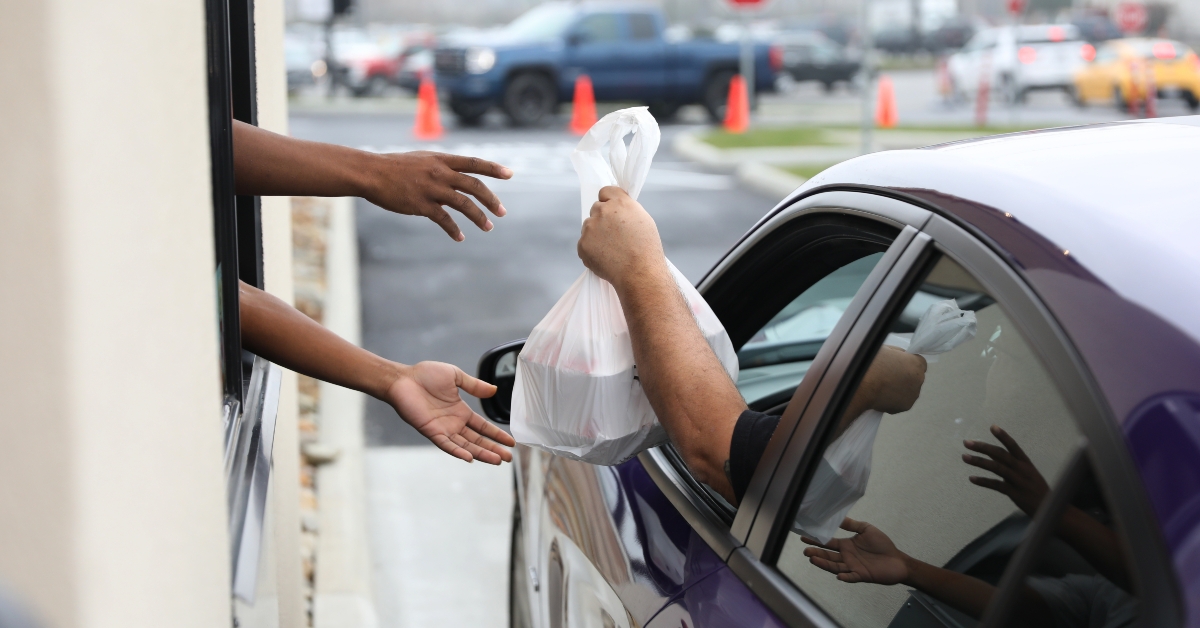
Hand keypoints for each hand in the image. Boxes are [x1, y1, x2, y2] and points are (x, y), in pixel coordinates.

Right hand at [364, 151, 512, 240]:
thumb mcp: (421, 160)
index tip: (510, 174)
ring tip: (488, 227)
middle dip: (491, 199)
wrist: (371, 172)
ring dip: (479, 217)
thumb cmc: (394, 167)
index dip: (493, 168)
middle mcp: (440, 172)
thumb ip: (440, 167)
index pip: (473, 162)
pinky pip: (444, 219)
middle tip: (502, 212)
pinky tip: (459, 237)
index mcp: (441, 159)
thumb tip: (456, 177)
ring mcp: (431, 188)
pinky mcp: (421, 204)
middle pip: (474, 185)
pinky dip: (454, 230)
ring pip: (464, 204)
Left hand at [384, 361, 515, 463]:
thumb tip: (493, 391)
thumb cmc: (425, 375)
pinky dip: (459, 452)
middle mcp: (454, 423)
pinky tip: (471, 458)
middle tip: (508, 458)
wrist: (404, 379)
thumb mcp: (455, 376)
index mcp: (461, 411)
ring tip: (497, 460)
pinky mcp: (432, 432)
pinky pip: (447, 445)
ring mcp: (443, 429)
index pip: (483, 427)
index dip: (496, 434)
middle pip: (478, 440)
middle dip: (493, 449)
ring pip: (466, 446)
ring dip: (482, 453)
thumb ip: (474, 385)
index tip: (510, 442)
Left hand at [577, 186, 665, 290]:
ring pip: (589, 227)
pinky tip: (606, 258)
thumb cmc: (646, 249)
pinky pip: (584, 243)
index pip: (605, 191)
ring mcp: (590, 228)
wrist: (639, 273)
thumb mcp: (643, 220)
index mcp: (620, 203)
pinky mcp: (582, 244)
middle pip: (596, 209)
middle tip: (614, 235)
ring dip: (596, 234)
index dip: (609, 201)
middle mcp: (602, 211)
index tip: (612, 210)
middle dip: (602, 219)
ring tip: (612, 250)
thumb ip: (626, 210)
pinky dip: (591, 250)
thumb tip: (615, 210)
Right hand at [802, 518, 910, 584]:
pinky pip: (852, 577)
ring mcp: (853, 567)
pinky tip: (839, 575)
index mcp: (846, 545)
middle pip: (828, 556)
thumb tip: (838, 518)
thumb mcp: (867, 529)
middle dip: (816, 553)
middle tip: (805, 551)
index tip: (803, 537)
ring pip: (835, 566)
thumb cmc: (883, 545)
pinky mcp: (861, 575)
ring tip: (813, 559)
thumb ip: (852, 524)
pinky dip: (845, 577)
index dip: (816, 540)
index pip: (828, 543)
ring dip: (824, 564)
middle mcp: (847, 557)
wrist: (897, 560)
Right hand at [862, 346, 926, 414]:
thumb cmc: (871, 365)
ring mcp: (913, 394)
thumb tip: (900, 358)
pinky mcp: (906, 406)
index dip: (908, 363)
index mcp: (916, 363)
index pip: (920, 362)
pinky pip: (902, 401)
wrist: (862, 386)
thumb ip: (898, 353)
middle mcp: (919, 379)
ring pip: (909, 390)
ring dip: (901, 388)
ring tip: (883, 387)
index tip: (897, 364)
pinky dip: (895, 399)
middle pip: (915, 377)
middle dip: (905, 376)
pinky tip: (883, 395)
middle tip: (888, 376)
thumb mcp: (885, 349)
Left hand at [963, 425, 1048, 515]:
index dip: (1003, 436)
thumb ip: (1010, 463)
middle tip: (967, 442)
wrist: (1050, 507)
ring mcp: (1019, 481)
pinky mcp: (1015, 493)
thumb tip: (990, 452)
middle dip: (983, 447)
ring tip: (964, 457)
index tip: (992, 426)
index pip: (1013, 446)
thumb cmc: (1035, 488)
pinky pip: (997, 485)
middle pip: (1001, 454)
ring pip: (997, 468)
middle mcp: (1022, 469)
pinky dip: (984, 481)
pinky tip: (972, 478)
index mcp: (1026, 462)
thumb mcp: (1026, 472)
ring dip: (979, 461)